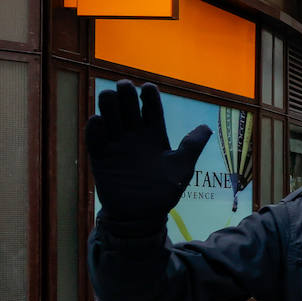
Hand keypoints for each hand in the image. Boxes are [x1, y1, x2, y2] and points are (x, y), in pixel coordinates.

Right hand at [85, 81, 211, 223]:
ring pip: (110, 119)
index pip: (152, 110)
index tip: (148, 87)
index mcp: (154, 135)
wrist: (142, 215)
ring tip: (109, 96)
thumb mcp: (182, 167)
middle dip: (126, 96)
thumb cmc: (164, 190)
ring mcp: (116, 146)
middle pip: (129, 109)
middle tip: (125, 85)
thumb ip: (192, 146)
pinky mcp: (101, 158)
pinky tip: (97, 121)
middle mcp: (134, 136)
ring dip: (108, 106)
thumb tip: (206, 127)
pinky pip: (95, 141)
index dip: (150, 97)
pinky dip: (95, 130)